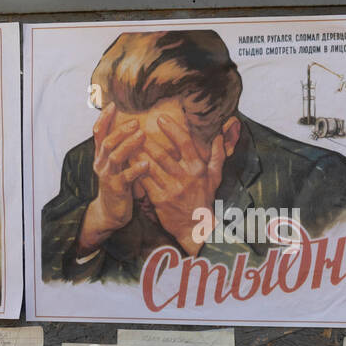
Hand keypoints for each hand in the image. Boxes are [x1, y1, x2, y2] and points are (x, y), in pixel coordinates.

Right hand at [79, 103, 148, 252]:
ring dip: (128, 144)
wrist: (111, 213)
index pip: (98, 133)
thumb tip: (132, 129)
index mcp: (101, 156)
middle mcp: (101, 164)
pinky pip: (126, 177)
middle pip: (107, 142)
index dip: (104, 118)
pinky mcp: (116, 189)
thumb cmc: (118, 185)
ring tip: (142, 135)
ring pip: (114, 156)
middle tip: (136, 121)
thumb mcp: (116, 165)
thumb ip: (121, 148)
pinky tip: (147, 163)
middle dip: (120, 130)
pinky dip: (136, 169)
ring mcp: (107, 176)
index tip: (113, 104)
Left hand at [139, 114, 226, 255]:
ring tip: (126, 141)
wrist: (196, 227)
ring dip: (137, 153)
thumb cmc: (204, 199)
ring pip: (150, 167)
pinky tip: (126, 161)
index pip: (185, 144)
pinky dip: (135, 170)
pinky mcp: (159, 200)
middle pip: (163, 155)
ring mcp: (171, 190)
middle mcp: (184, 178)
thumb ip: (217, 155)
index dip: (173, 130)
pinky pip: (144, 182)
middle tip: (134, 127)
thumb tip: (219, 135)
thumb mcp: (215, 177)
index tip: (160, 118)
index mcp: (197, 169)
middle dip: (147, 141)